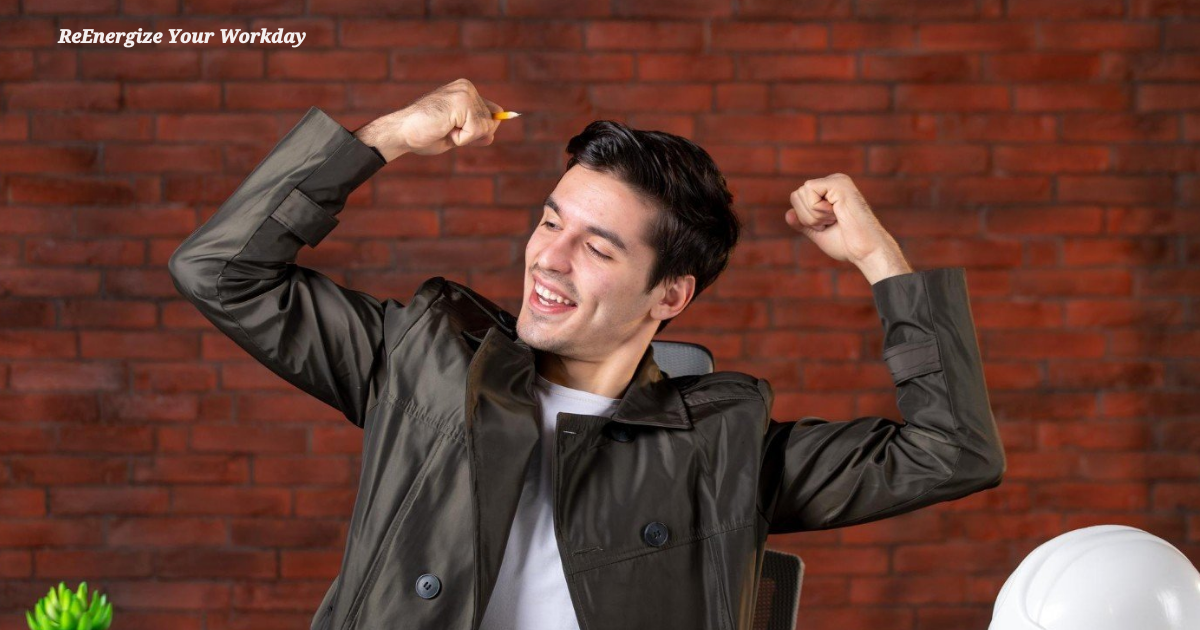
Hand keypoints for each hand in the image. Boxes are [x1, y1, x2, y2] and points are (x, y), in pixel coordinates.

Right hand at [353, 78, 504, 160]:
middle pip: (491, 122)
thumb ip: (475, 131)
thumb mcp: (456, 133)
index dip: (480, 130)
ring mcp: (465, 93)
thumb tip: (492, 134)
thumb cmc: (424, 134)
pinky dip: (461, 139)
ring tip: (444, 129)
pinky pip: (476, 131)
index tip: (454, 130)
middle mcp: (467, 88)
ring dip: (465, 138)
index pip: (492, 113)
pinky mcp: (462, 103)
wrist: (402, 132)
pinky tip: (444, 130)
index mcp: (465, 90)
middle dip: (471, 135)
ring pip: (485, 128)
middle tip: (445, 130)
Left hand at [785, 173, 905, 264]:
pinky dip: (818, 209)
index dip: (805, 218)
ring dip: (814, 215)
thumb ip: (803, 223)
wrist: (866, 251)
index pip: (796, 198)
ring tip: (837, 219)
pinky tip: (837, 214)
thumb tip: (788, 214)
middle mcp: (833, 182)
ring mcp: (837, 180)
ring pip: (801, 193)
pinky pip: (809, 191)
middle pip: (796, 195)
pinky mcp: (839, 182)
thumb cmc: (847, 244)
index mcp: (828, 192)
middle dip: (808, 217)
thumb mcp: (818, 232)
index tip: (827, 226)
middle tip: (831, 223)